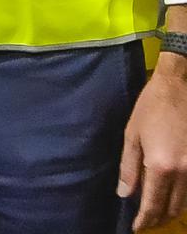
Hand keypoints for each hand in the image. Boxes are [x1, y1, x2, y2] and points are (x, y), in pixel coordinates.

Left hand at [118, 52, 186, 229]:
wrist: (178, 86)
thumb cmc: (150, 107)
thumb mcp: (132, 134)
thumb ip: (129, 167)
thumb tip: (125, 194)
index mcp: (162, 166)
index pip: (153, 205)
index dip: (143, 220)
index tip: (135, 228)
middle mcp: (183, 173)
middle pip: (172, 209)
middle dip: (157, 219)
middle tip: (144, 222)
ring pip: (184, 203)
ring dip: (170, 211)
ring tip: (155, 213)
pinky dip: (181, 199)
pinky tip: (171, 196)